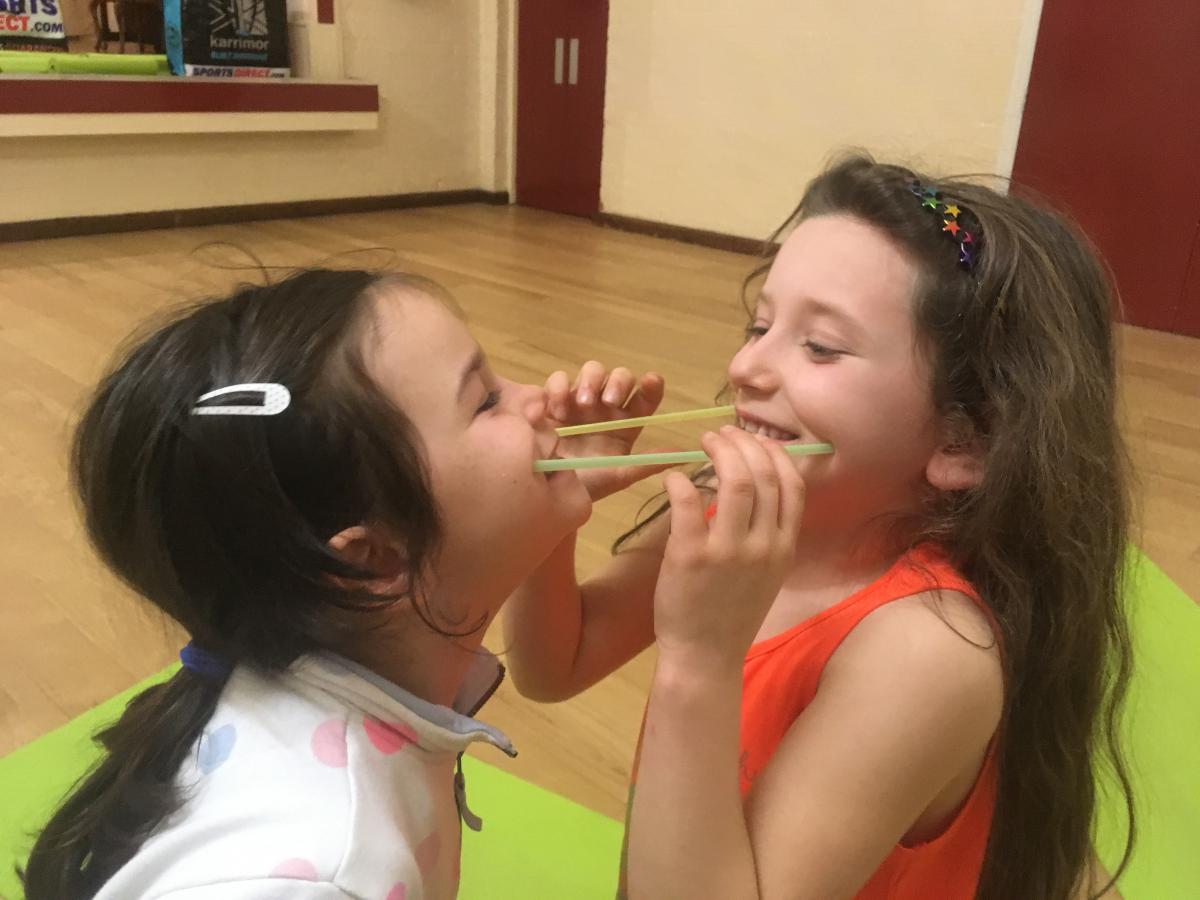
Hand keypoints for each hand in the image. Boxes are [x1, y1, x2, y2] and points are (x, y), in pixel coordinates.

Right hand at [546, 361, 670, 500]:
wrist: (547, 493)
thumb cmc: (586, 485)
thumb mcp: (619, 476)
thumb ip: (648, 463)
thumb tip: (685, 454)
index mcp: (626, 423)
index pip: (646, 397)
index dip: (652, 386)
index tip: (651, 382)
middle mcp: (606, 408)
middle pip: (620, 377)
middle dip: (618, 383)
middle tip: (608, 401)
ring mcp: (579, 401)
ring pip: (593, 371)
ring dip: (590, 382)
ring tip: (582, 404)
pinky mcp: (553, 401)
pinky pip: (558, 380)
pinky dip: (558, 388)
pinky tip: (557, 411)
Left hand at [653, 426, 804, 671]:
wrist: (705, 656)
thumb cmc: (732, 614)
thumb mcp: (767, 575)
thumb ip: (770, 535)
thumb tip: (761, 488)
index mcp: (784, 548)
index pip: (792, 486)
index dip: (774, 454)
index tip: (756, 440)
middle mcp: (763, 546)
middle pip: (763, 475)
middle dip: (744, 444)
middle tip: (722, 435)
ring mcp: (728, 551)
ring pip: (734, 481)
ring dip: (719, 452)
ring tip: (704, 443)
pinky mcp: (691, 555)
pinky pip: (689, 502)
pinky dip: (680, 480)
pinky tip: (673, 477)